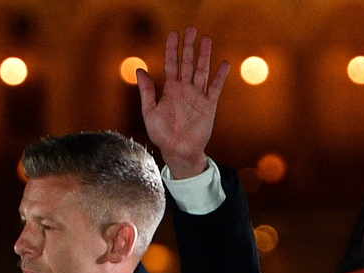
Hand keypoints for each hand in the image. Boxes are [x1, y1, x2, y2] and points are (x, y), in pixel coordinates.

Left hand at [137, 27, 228, 178]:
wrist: (177, 151)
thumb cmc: (161, 134)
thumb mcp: (149, 112)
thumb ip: (147, 91)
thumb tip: (140, 70)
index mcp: (170, 90)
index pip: (171, 64)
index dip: (172, 49)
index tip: (173, 34)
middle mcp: (185, 90)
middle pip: (187, 63)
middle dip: (189, 46)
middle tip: (191, 29)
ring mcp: (198, 96)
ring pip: (202, 71)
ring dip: (204, 56)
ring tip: (207, 39)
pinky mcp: (209, 105)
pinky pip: (215, 88)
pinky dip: (220, 76)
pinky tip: (223, 63)